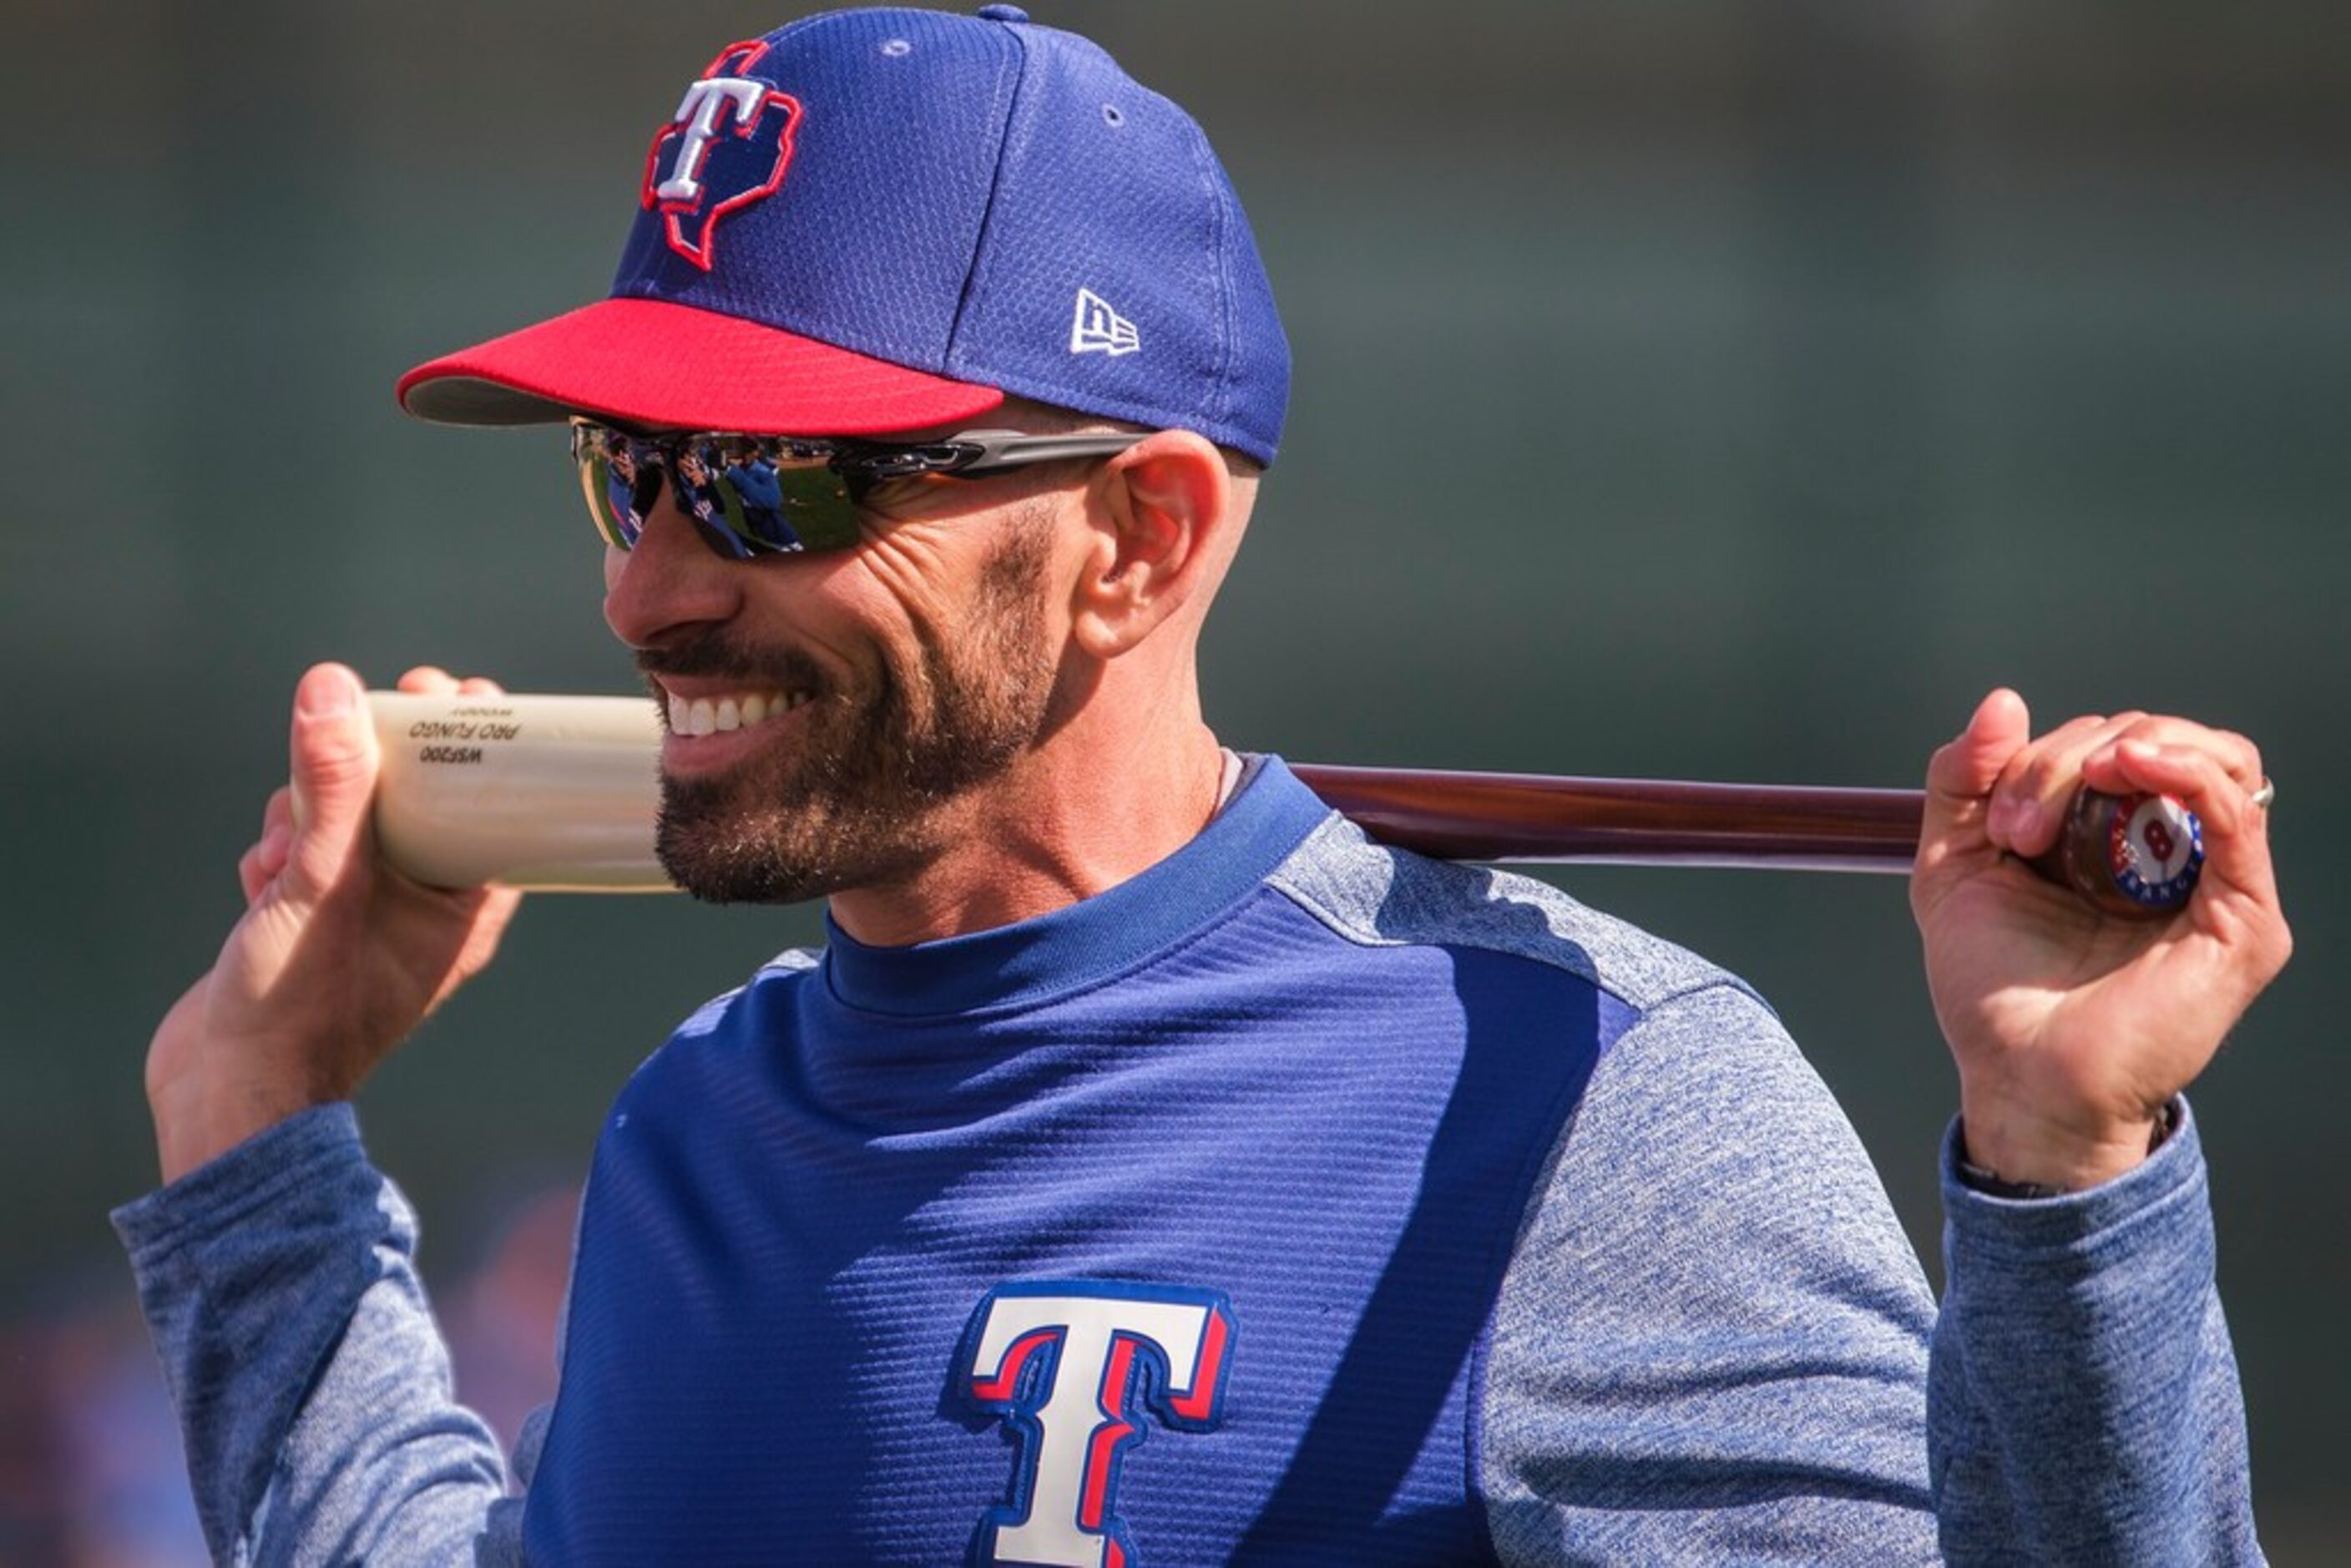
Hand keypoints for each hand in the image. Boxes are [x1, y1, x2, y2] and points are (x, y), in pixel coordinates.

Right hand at [143, 664, 523, 1182]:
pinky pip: (299, 854)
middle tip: (349, 727)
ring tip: (286, 855)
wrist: (229, 1097)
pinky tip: (259, 883)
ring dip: (307, 815)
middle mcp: (420, 909)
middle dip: (364, 769)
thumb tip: (337, 687)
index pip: (489, 802)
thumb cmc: (301, 1008)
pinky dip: (276, 855)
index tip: (443, 693)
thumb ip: (336, 786)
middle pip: (410, 798)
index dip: (468, 743)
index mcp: (461, 907)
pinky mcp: (306, 920)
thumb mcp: (325, 882)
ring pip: (344, 820)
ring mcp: (361, 915)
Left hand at [1910, 690, 2290, 1190]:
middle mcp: (2172, 851)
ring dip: (2135, 747)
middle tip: (2020, 827)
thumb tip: (2003, 699)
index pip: (2109, 743)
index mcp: (2112, 836)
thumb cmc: (1992, 988)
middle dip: (2071, 756)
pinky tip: (2134, 767)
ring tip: (2085, 782)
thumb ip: (1965, 779)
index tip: (1999, 822)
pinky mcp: (2243, 922)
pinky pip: (2242, 815)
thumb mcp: (1954, 862)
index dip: (2046, 753)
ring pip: (2215, 757)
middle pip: (2155, 739)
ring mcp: (2215, 884)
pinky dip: (2190, 770)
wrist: (2016, 1076)